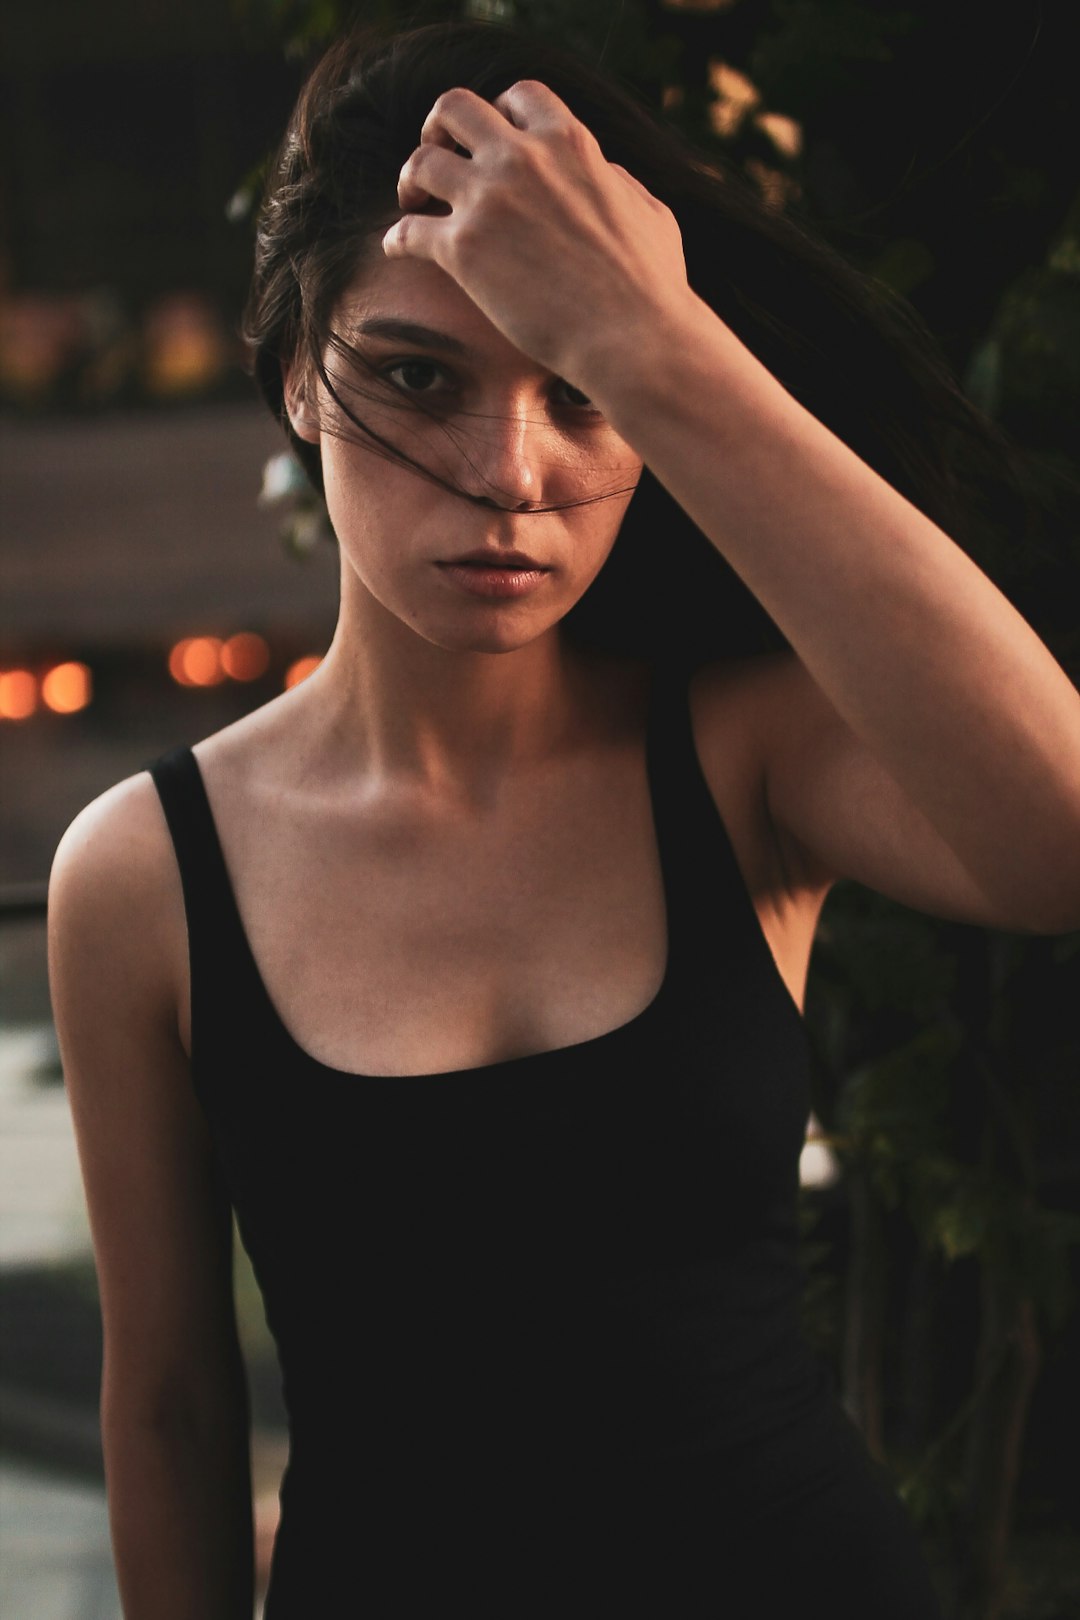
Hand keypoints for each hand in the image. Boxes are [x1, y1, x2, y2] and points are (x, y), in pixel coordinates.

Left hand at [381, 81, 690, 395]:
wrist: (631, 336)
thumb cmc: (651, 286)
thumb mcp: (650, 213)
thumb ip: (619, 184)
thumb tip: (607, 175)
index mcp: (569, 142)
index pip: (519, 96)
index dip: (498, 113)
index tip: (491, 141)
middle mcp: (522, 158)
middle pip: (455, 109)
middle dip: (440, 130)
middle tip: (439, 159)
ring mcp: (488, 200)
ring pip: (420, 163)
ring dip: (411, 181)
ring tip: (414, 205)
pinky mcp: (462, 249)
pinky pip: (407, 231)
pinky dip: (397, 239)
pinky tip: (397, 250)